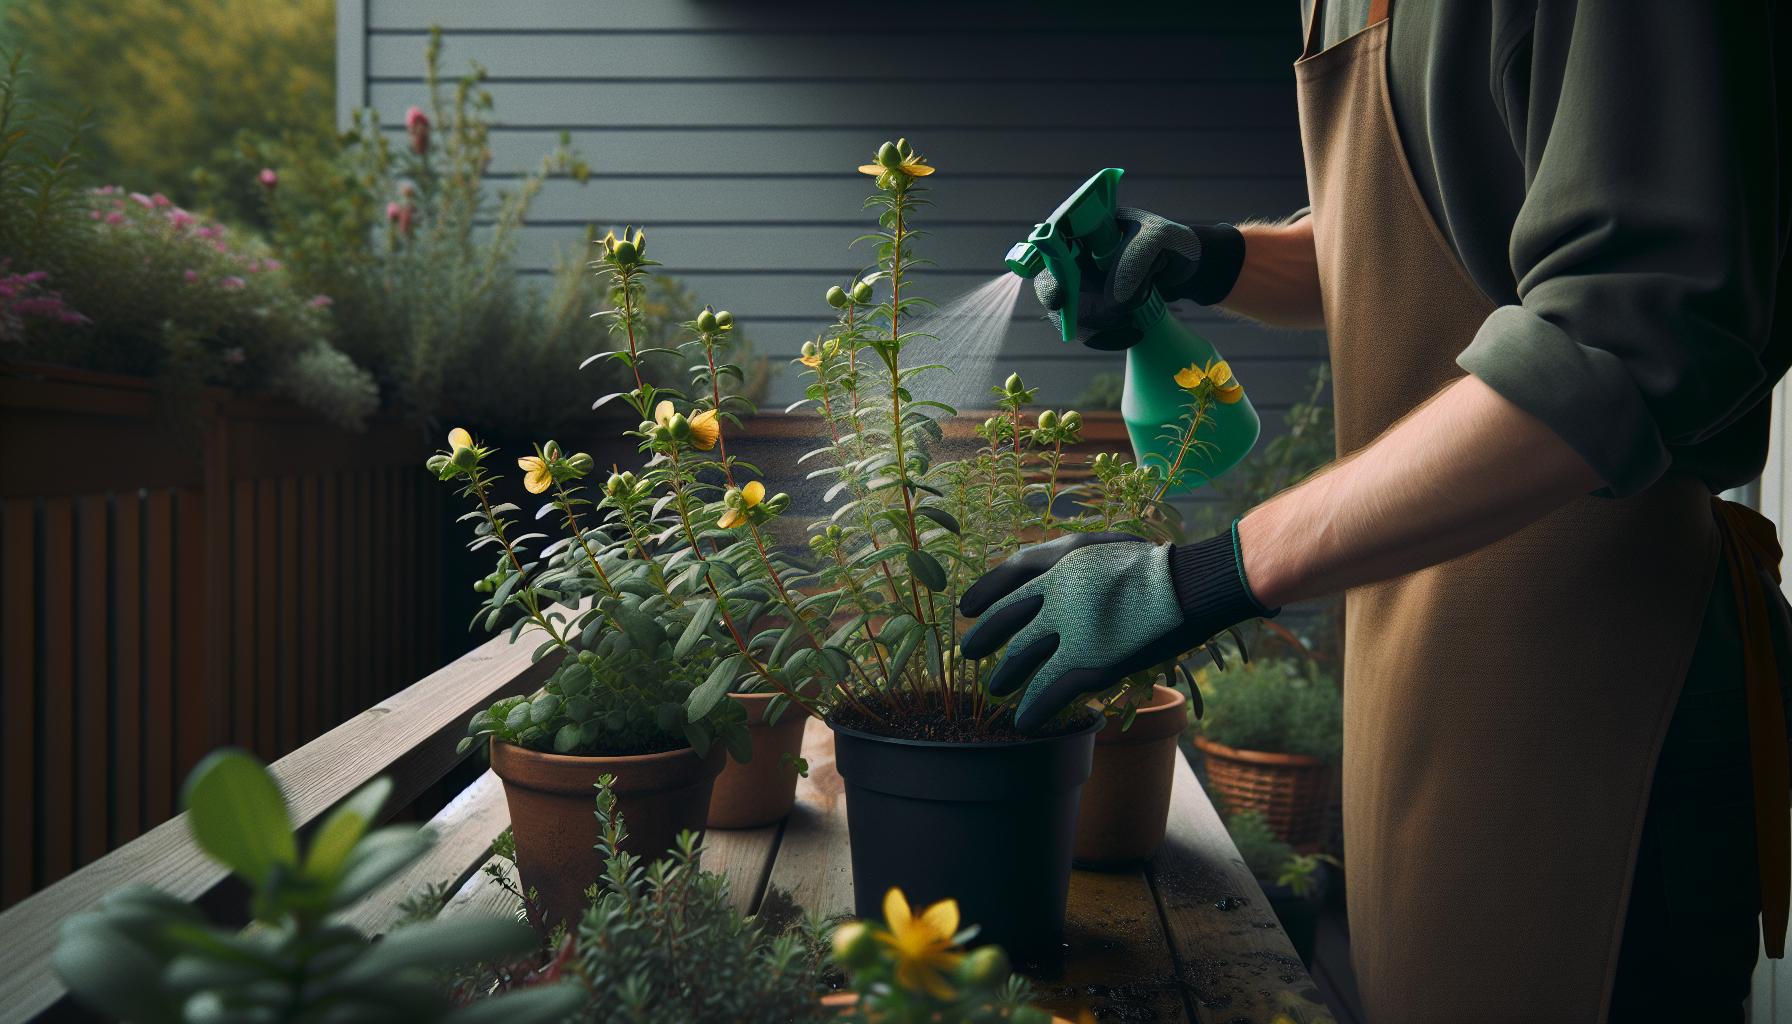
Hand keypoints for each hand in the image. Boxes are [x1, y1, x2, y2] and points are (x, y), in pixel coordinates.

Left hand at [959, 529, 1270, 731]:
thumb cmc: (1154, 565)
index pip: (1008, 577)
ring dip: (1005, 676)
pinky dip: (1033, 708)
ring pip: (1023, 657)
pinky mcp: (1091, 662)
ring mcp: (1072, 629)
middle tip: (971, 651)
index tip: (966, 607)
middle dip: (985, 637)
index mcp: (1062, 563)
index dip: (984, 592)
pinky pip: (1049, 691)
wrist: (1191, 585)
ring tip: (995, 690)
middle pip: (1007, 620)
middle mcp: (1059, 595)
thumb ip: (1072, 559)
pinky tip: (1025, 720)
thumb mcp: (1104, 547)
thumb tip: (1047, 573)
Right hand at [1031, 209, 1243, 348]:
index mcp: (1083, 226)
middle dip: (1074, 307)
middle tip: (1105, 318)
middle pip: (1049, 283)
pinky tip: (1133, 333)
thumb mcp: (1158, 241)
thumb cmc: (1171, 243)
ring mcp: (1080, 282)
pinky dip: (1105, 338)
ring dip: (1096, 325)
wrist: (1185, 267)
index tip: (1059, 297)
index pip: (1049, 243)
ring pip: (1066, 313)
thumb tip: (1114, 298)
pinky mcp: (1091, 306)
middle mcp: (1074, 255)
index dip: (1044, 267)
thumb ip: (1135, 261)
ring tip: (1133, 321)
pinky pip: (1084, 329)